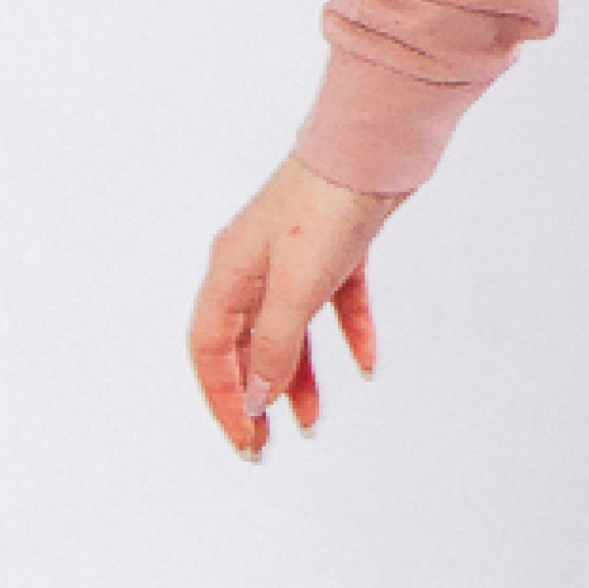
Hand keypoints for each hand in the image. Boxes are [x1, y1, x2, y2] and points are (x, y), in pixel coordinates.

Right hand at [190, 153, 409, 459]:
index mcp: (230, 272)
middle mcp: (256, 263)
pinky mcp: (337, 244)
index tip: (246, 438)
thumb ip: (274, 347)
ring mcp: (297, 253)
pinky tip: (366, 364)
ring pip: (291, 328)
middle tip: (267, 442)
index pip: (210, 349)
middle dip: (257, 394)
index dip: (222, 398)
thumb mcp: (295, 289)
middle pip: (247, 343)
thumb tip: (257, 396)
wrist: (378, 146)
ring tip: (312, 422)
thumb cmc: (326, 205)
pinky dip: (348, 332)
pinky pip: (337, 301)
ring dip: (301, 375)